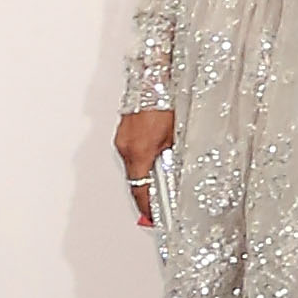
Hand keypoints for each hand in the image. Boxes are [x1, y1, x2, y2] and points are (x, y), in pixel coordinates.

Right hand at [113, 107, 173, 224]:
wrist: (152, 80)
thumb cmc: (165, 103)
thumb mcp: (176, 135)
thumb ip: (171, 159)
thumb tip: (174, 176)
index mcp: (139, 152)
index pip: (140, 189)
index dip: (147, 207)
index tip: (153, 217)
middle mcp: (126, 148)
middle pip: (135, 180)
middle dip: (147, 194)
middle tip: (159, 206)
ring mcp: (122, 140)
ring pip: (133, 167)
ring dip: (146, 176)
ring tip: (161, 183)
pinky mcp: (123, 133)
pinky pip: (131, 154)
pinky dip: (142, 161)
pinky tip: (155, 159)